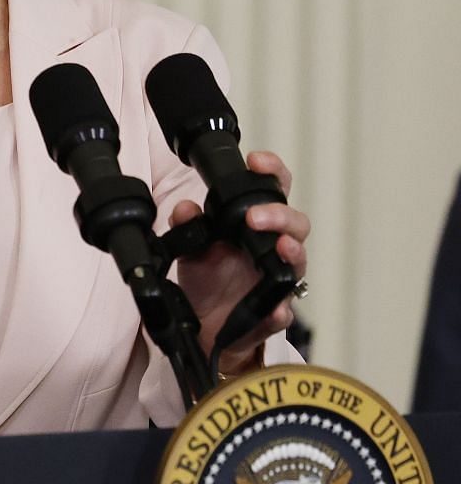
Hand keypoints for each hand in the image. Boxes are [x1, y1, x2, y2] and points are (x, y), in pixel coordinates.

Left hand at [170, 150, 309, 375]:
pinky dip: (280, 308)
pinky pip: (283, 311)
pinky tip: (274, 307)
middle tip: (255, 215)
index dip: (272, 172)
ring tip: (280, 245)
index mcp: (255, 225)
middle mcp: (272, 248)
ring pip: (298, 261)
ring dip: (292, 251)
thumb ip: (187, 225)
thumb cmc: (208, 277)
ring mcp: (277, 279)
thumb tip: (185, 208)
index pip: (273, 190)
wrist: (203, 322)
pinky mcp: (274, 312)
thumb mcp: (190, 246)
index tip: (256, 161)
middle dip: (280, 214)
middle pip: (295, 223)